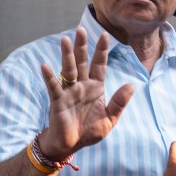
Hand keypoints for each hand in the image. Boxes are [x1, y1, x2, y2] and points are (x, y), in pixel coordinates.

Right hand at [39, 28, 134, 159]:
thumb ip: (119, 103)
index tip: (104, 35)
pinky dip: (49, 77)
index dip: (101, 51)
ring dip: (67, 55)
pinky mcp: (58, 101)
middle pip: (82, 62)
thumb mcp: (109, 119)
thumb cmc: (89, 132)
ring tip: (65, 40)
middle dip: (82, 46)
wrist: (72, 145)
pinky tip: (45, 66)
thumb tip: (131, 85)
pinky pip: (53, 87)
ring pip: (68, 69)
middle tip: (80, 29)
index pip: (99, 65)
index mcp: (95, 88)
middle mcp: (81, 86)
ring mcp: (69, 92)